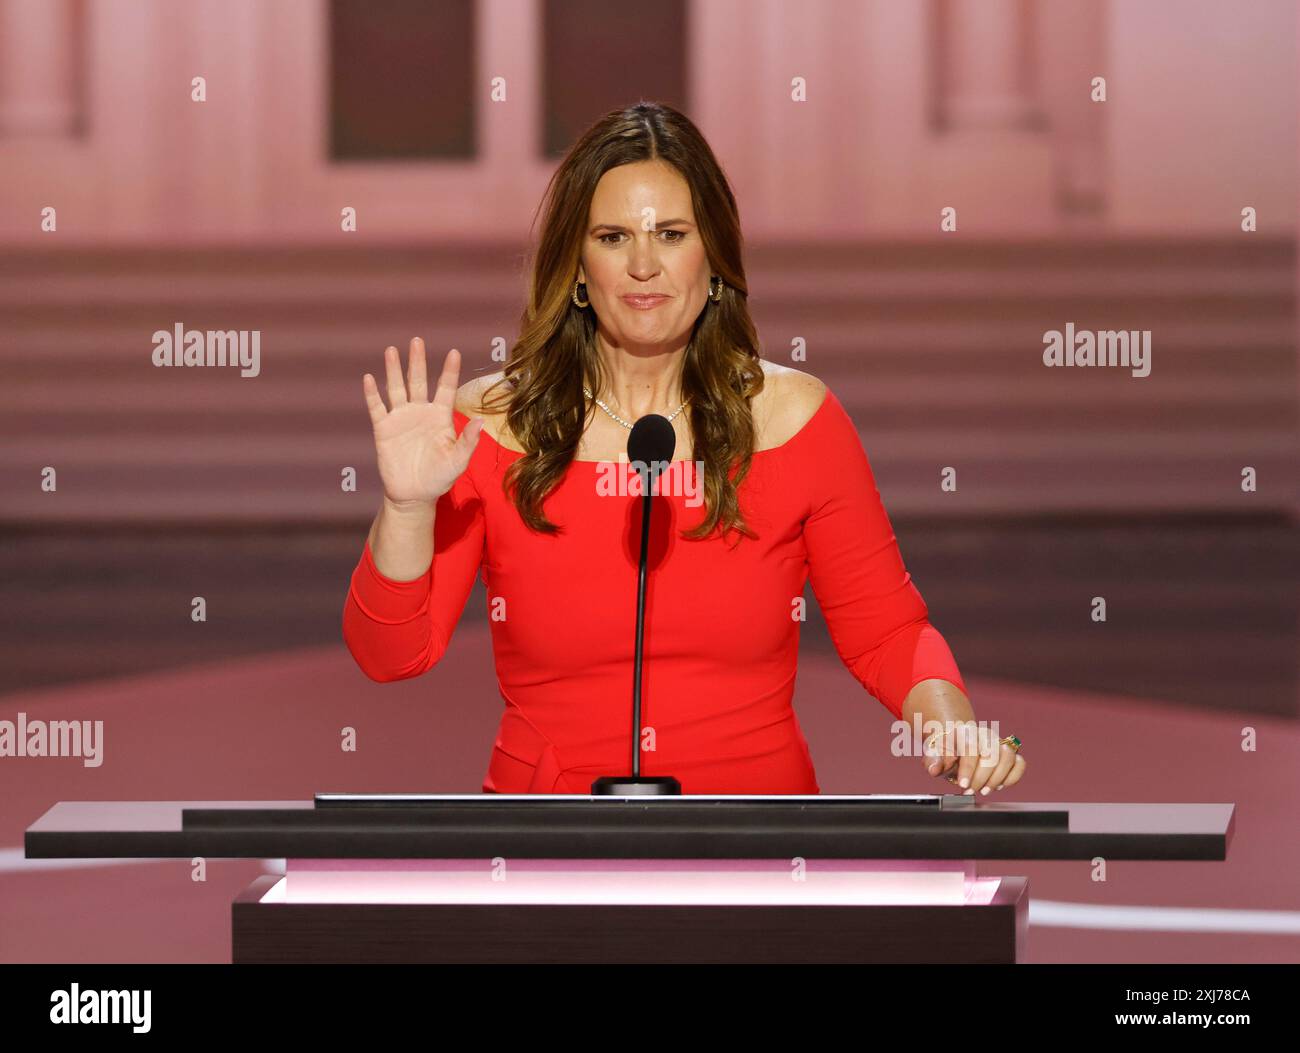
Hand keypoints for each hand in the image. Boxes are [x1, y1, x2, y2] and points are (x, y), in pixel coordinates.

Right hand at [362, 338, 483, 506]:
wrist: (414, 494)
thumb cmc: (439, 477)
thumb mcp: (458, 461)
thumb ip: (468, 441)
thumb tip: (479, 421)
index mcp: (440, 417)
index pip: (446, 388)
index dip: (450, 371)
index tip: (454, 353)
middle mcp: (420, 412)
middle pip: (418, 381)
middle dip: (418, 361)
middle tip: (417, 340)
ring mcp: (401, 418)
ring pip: (397, 388)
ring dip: (394, 370)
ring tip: (392, 350)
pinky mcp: (384, 429)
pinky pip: (377, 408)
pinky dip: (372, 394)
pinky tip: (370, 378)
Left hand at [921, 720, 1025, 796]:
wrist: (956, 745)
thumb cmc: (945, 751)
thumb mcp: (934, 754)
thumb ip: (933, 760)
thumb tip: (934, 768)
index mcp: (964, 731)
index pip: (971, 747)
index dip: (969, 768)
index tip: (963, 785)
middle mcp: (985, 735)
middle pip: (992, 753)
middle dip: (981, 777)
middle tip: (970, 790)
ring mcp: (999, 743)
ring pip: (1009, 756)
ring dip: (997, 778)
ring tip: (984, 790)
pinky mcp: (1010, 754)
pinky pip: (1020, 763)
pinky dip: (1012, 777)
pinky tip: (998, 785)